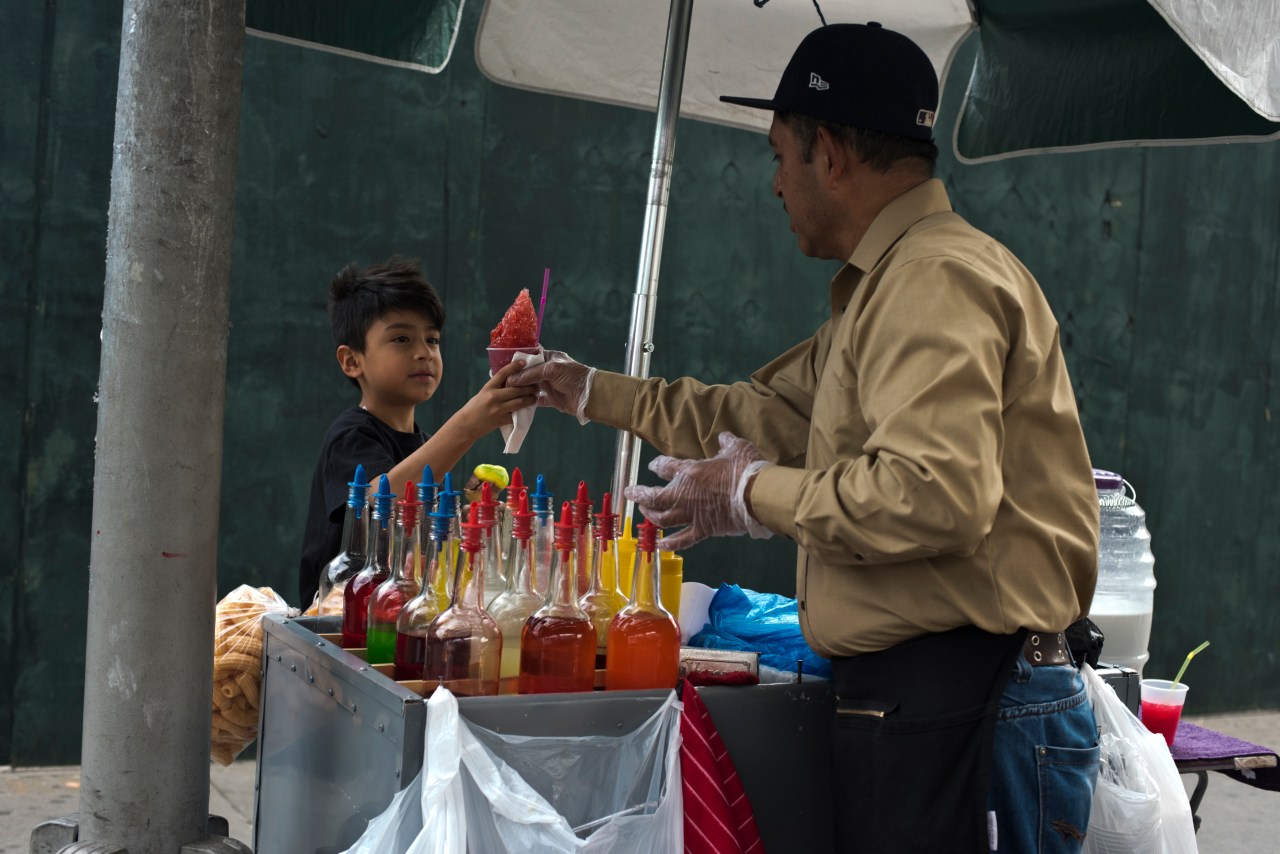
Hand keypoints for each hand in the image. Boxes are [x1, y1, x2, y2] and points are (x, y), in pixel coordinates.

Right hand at [455, 360, 539, 437]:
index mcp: (488, 388)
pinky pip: (516, 415)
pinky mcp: (500, 420)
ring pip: (519, 402)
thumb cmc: (475, 407)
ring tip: (535, 397)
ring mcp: (497, 409)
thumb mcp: (483, 393)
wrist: (467, 424)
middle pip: (516, 389)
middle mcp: (493, 397)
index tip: (523, 362)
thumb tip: (511, 379)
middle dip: (529, 387)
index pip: (502, 373)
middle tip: (536, 385)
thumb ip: (496, 387)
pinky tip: (528, 410)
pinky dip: (523, 412)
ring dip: (530, 399)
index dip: (513, 367)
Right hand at [505, 349, 594, 424]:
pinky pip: (536, 400)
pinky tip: (516, 402)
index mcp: (550, 358)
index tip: (505, 364)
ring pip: (530, 386)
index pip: (531, 356)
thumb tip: (511, 380)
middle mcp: (548, 370)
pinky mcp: (550, 399)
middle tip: (501, 380)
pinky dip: (528, 401)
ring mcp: (549, 385)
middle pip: (528, 372)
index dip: (519, 360)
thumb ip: (531, 374)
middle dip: (517, 377)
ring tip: (506, 391)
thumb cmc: (572, 376)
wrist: (589, 395)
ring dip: (521, 389)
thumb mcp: (551, 370)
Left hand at [624, 431, 772, 550]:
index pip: (666, 467)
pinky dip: (670, 543)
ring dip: (651, 515)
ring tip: (644, 513)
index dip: (657, 466)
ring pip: (663, 518)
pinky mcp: (703, 530)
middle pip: (655, 496)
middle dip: (640, 494)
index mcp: (691, 472)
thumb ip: (727, 442)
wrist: (757, 496)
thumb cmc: (746, 469)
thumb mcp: (737, 448)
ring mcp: (692, 514)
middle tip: (631, 493)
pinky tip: (660, 545)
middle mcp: (685, 494)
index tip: (653, 466)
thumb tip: (723, 437)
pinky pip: (682, 540)